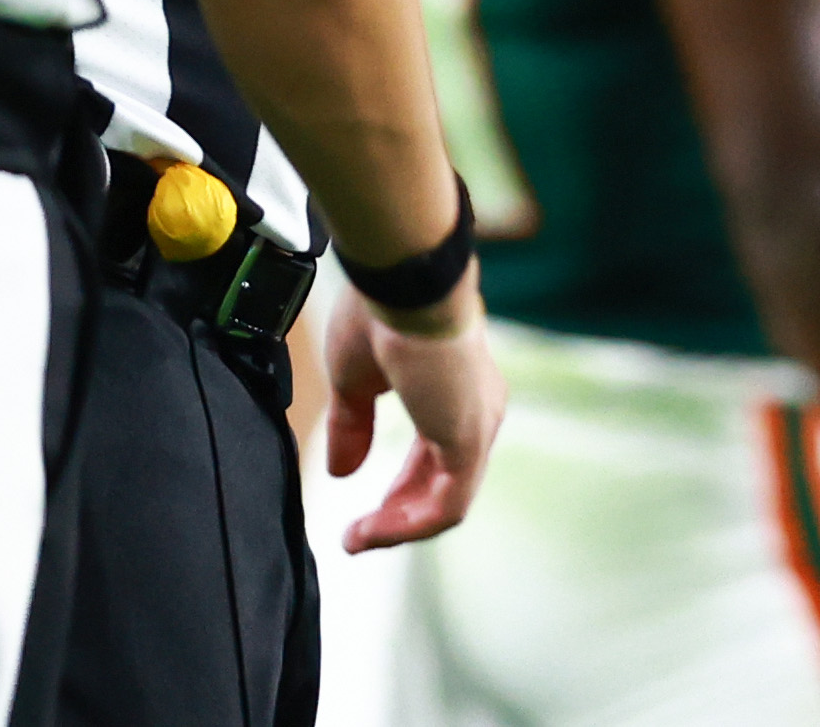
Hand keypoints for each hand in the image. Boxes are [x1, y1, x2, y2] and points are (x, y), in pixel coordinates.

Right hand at [322, 279, 504, 551]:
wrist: (403, 281)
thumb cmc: (380, 310)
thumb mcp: (355, 379)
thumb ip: (352, 427)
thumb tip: (342, 472)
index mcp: (454, 386)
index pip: (436, 453)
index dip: (400, 488)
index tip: (364, 512)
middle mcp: (475, 407)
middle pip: (443, 481)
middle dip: (399, 512)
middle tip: (360, 534)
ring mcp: (477, 424)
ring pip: (447, 500)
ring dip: (400, 527)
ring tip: (359, 539)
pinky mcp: (469, 439)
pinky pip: (447, 505)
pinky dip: (409, 526)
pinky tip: (373, 531)